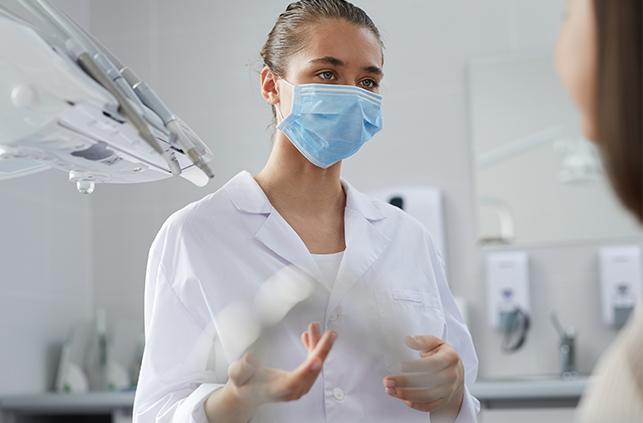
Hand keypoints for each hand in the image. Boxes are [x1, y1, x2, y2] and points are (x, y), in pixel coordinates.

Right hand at [205, 322, 335, 422]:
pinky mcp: (300, 379)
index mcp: (277, 389)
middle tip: (329, 335)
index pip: (295, 381)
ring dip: (318, 345)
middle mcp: (292, 389)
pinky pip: (311, 363)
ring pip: (314, 365)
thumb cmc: (243, 384)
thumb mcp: (237, 376)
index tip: (317, 359)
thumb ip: (242, 369)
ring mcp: (299, 385)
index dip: (307, 370)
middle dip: (321, 350)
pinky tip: (308, 336)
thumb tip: (250, 358)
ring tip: (315, 327)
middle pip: (312, 371)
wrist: (247, 393)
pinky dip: (312, 348)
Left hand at [383, 336, 463, 419]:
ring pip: (428, 396)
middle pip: (428, 382)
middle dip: (406, 382)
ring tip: (391, 390)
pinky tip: (403, 399)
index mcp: (450, 358)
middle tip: (388, 381)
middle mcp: (452, 375)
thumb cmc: (442, 355)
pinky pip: (429, 406)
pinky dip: (416, 404)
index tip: (401, 366)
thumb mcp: (435, 343)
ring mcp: (449, 390)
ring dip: (407, 395)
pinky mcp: (444, 400)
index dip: (416, 366)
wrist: (456, 371)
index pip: (433, 364)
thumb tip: (408, 340)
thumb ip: (422, 341)